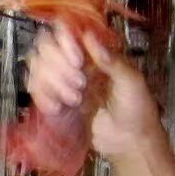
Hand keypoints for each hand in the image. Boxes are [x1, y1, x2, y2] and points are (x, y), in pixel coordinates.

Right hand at [23, 27, 162, 162]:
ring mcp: (64, 82)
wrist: (130, 142)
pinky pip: (37, 91)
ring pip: (38, 69)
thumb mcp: (131, 81)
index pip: (67, 33)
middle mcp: (77, 64)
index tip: (78, 60)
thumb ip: (111, 59)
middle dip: (59, 67)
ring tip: (74, 100)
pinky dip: (43, 97)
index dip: (66, 43)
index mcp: (95, 53)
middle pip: (47, 49)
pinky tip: (58, 107)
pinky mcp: (56, 101)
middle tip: (81, 84)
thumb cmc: (137, 110)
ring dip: (51, 83)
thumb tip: (89, 38)